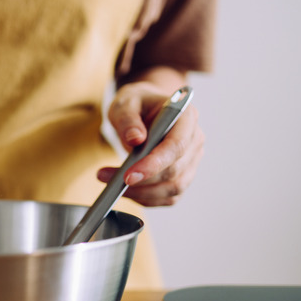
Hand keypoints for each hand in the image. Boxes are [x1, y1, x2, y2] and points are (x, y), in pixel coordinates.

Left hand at [98, 81, 204, 206]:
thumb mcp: (125, 102)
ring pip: (173, 188)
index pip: (176, 146)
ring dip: (141, 193)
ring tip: (111, 184)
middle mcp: (194, 140)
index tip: (128, 176)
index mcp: (186, 117)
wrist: (144, 109)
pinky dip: (146, 198)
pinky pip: (168, 196)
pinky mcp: (182, 175)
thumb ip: (128, 119)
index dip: (153, 164)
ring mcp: (191, 160)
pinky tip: (126, 191)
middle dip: (140, 181)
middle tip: (106, 178)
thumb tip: (135, 139)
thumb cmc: (137, 103)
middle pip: (174, 171)